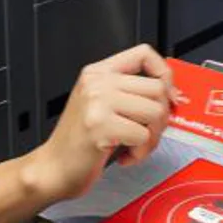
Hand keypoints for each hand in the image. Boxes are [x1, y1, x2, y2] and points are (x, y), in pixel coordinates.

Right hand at [24, 45, 174, 201]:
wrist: (52, 169)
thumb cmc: (77, 143)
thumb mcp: (98, 105)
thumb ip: (129, 93)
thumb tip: (171, 94)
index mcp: (96, 73)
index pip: (144, 54)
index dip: (165, 74)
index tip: (167, 95)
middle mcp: (96, 83)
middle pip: (157, 88)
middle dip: (161, 117)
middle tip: (147, 132)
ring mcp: (97, 103)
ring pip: (155, 112)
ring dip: (152, 138)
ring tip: (134, 146)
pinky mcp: (101, 127)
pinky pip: (143, 135)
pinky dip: (140, 152)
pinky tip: (124, 156)